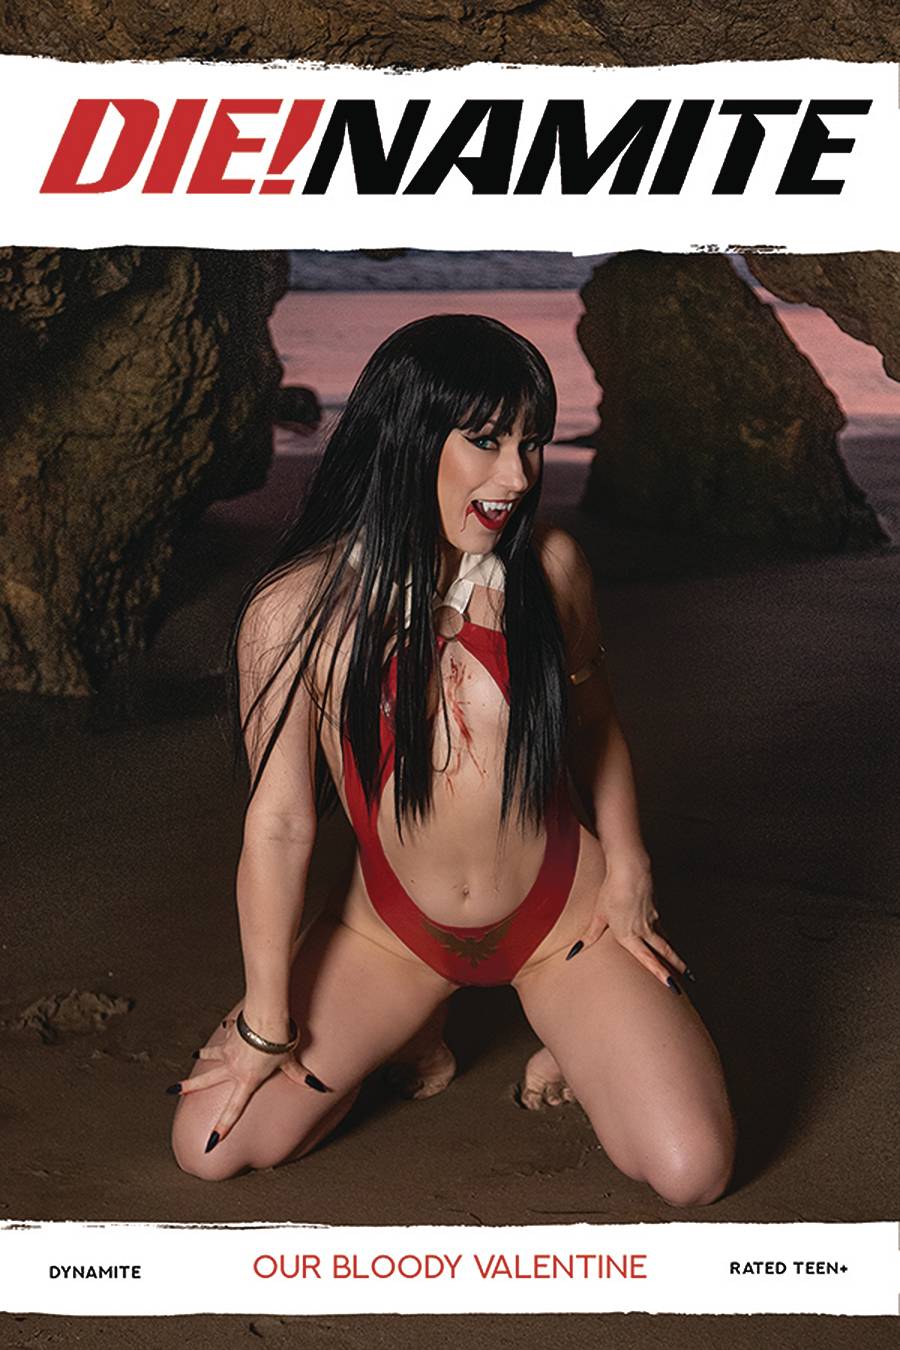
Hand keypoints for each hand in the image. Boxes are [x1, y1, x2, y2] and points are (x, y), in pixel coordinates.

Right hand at [167, 1016, 331, 1149]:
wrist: (267, 1017)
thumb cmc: (279, 1043)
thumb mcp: (290, 1062)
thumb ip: (300, 1076)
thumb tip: (321, 1087)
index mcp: (246, 1080)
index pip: (233, 1110)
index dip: (223, 1128)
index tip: (210, 1142)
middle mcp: (232, 1068)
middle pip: (206, 1081)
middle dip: (188, 1087)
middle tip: (171, 1090)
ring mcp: (228, 1050)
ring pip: (210, 1056)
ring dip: (202, 1055)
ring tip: (194, 1056)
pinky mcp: (231, 1034)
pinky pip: (226, 1034)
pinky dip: (225, 1032)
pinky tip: (226, 1027)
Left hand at [576, 860, 690, 990]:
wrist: (630, 870)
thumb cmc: (611, 892)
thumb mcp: (598, 915)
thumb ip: (590, 935)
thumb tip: (574, 951)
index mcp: (629, 935)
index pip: (647, 959)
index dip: (660, 973)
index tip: (672, 985)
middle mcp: (644, 930)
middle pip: (664, 952)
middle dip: (677, 966)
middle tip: (690, 979)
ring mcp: (652, 919)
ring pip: (666, 941)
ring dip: (675, 954)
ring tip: (684, 966)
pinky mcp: (655, 909)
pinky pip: (662, 928)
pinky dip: (666, 937)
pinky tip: (665, 939)